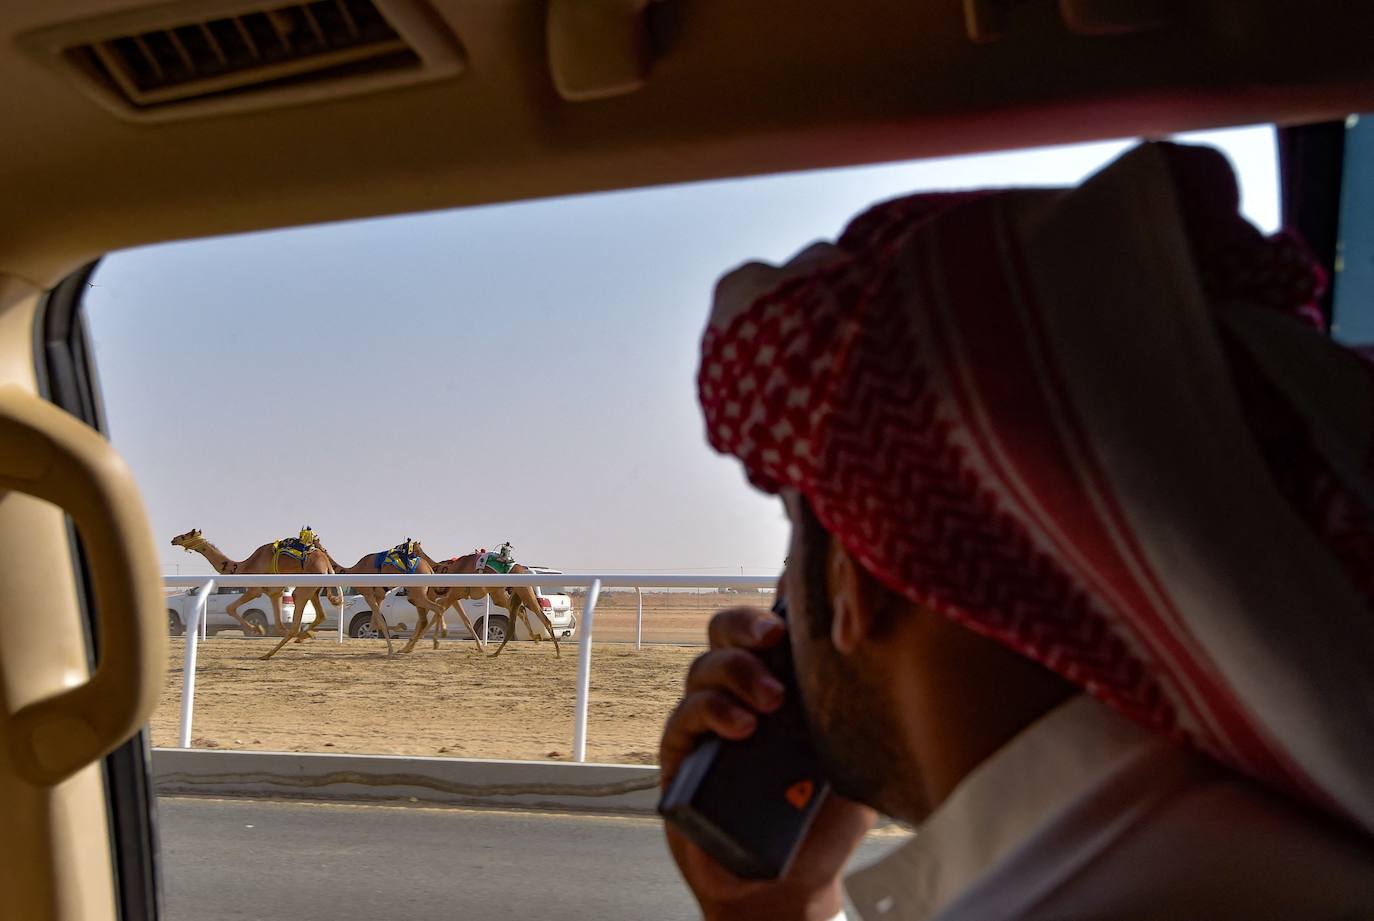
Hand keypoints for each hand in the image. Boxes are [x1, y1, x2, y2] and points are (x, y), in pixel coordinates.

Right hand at [660, 606, 875, 920]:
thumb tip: (904, 660)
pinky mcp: (682, 754)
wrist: (789, 881)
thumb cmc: (825, 815)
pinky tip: (742, 728)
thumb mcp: (859, 752)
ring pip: (704, 666)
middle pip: (727, 629)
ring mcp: (708, 719)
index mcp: (783, 680)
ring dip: (736, 673)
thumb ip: (869, 708)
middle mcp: (741, 691)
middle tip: (775, 639)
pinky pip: (685, 716)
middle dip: (748, 624)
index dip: (779, 597)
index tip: (794, 586)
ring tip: (771, 703)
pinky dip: (711, 712)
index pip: (774, 622)